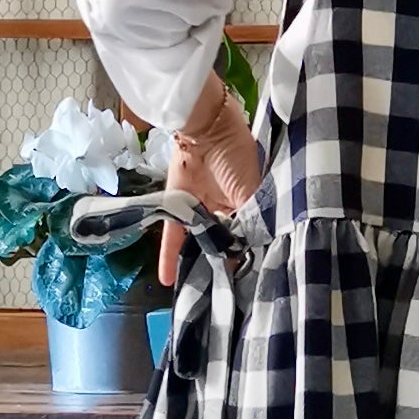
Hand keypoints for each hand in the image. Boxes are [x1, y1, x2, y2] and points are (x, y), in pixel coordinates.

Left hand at [158, 71, 261, 287]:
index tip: (244, 279)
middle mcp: (224, 209)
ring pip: (198, 241)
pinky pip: (173, 235)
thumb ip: (249, 221)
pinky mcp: (177, 207)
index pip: (247, 235)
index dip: (244, 254)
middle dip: (219, 263)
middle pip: (221, 241)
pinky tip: (168, 279)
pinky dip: (169, 256)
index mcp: (248, 203)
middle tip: (219, 291)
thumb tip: (249, 252)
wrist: (205, 127)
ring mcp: (199, 209)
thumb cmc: (236, 156)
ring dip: (196, 263)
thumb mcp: (251, 191)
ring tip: (196, 291)